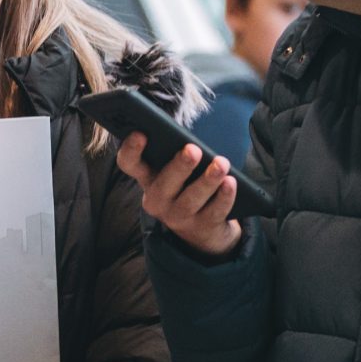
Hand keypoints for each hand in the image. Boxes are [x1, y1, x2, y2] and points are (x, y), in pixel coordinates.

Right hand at [117, 133, 240, 258]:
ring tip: (221, 164)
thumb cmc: (187, 185)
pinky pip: (214, 211)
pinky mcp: (201, 228)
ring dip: (207, 180)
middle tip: (193, 150)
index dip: (131, 150)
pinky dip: (224, 197)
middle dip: (179, 166)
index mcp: (147, 178)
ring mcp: (178, 217)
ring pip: (191, 199)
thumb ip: (176, 154)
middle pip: (164, 184)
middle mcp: (158, 200)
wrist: (203, 228)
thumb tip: (190, 140)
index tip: (140, 133)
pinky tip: (230, 183)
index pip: (129, 164)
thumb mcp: (176, 171)